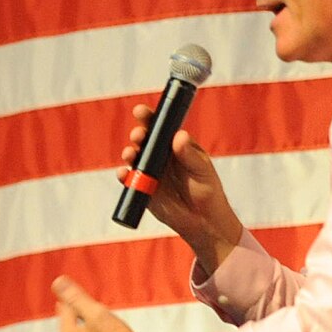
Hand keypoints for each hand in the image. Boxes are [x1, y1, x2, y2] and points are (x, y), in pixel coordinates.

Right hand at [120, 106, 243, 267]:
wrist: (203, 220)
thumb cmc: (206, 189)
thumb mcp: (202, 170)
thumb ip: (189, 155)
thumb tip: (179, 136)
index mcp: (174, 145)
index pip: (160, 127)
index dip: (149, 117)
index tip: (141, 112)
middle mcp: (159, 155)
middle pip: (144, 140)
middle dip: (138, 135)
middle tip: (139, 136)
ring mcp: (149, 171)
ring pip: (134, 157)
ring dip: (129, 153)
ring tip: (131, 154)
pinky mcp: (143, 189)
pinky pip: (129, 179)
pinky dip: (124, 175)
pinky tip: (124, 173)